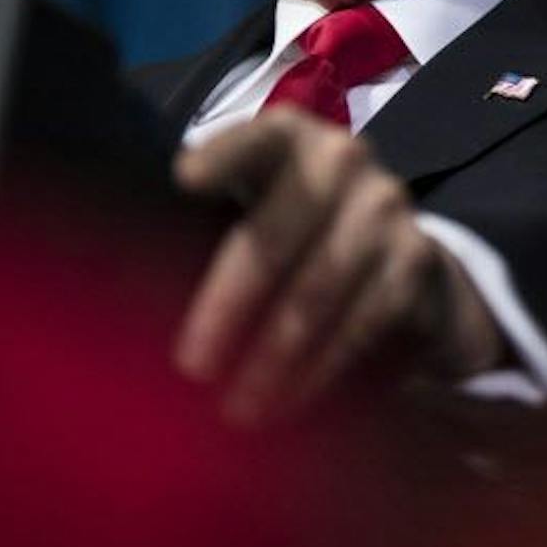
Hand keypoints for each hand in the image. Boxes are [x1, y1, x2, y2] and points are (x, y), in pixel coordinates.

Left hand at [171, 108, 501, 425]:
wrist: (407, 259)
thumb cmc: (297, 236)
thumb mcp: (257, 211)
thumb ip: (206, 228)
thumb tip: (128, 293)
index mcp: (289, 139)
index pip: (256, 140)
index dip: (224, 157)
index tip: (186, 181)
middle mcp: (342, 159)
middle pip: (279, 232)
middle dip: (230, 303)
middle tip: (193, 368)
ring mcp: (387, 207)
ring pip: (320, 287)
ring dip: (275, 356)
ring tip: (238, 407)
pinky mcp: (418, 259)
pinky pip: (363, 321)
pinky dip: (322, 368)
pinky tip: (291, 402)